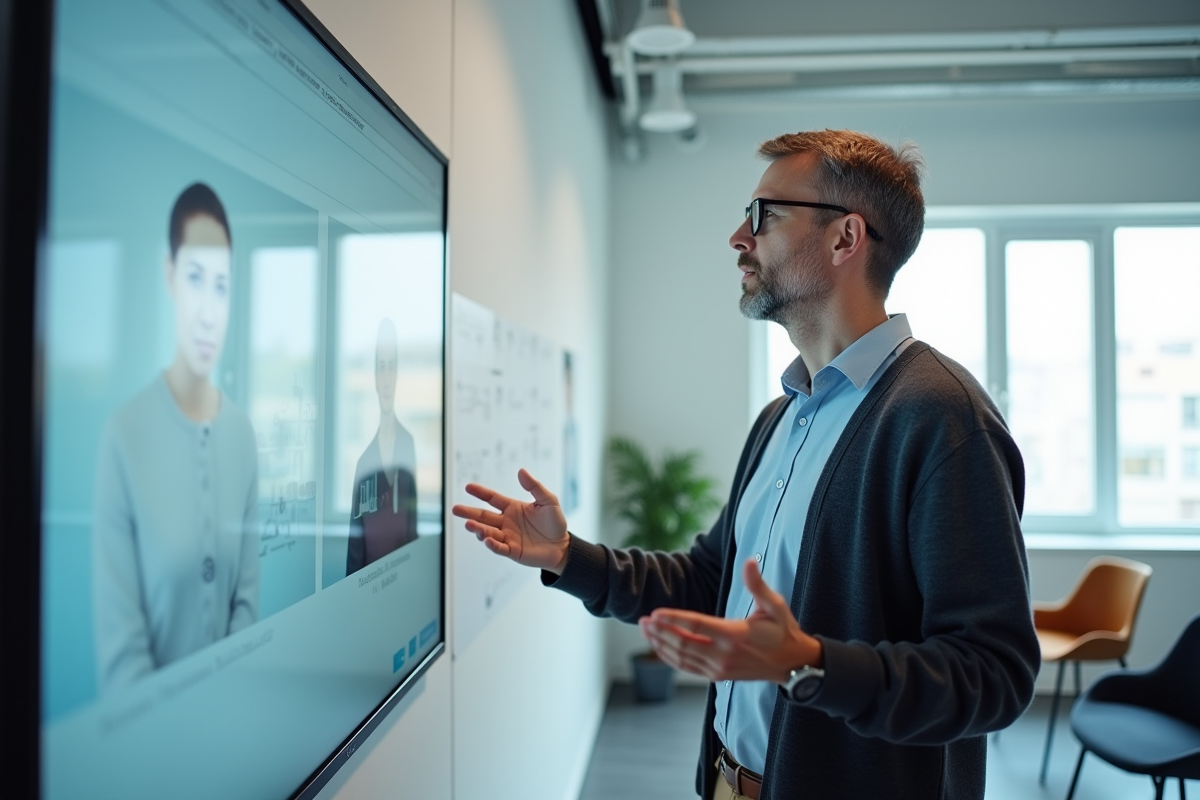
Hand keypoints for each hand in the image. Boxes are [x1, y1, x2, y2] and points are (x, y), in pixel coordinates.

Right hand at [451, 469, 570, 573]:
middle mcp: (506, 522)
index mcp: (512, 508)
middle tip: (455, 509)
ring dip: (478, 529)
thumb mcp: (548, 501)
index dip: (480, 493)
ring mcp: (508, 537)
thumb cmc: (555, 523)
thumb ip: (534, 486)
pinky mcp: (512, 551)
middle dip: (469, 513)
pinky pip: (499, 547)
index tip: (468, 487)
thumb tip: (521, 471)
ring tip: (469, 524)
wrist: (563, 547)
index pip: (492, 498)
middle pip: (484, 516)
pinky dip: (492, 544)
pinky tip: (486, 539)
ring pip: (488, 532)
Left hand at [639, 558, 822, 682]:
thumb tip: (749, 561)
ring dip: (661, 645)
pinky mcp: (718, 676)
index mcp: (735, 635)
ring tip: (645, 632)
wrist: (792, 664)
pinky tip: (659, 648)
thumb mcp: (774, 605)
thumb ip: (757, 584)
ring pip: (682, 658)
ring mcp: (720, 668)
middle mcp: (724, 655)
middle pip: (683, 644)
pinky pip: (688, 668)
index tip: (655, 613)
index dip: (673, 619)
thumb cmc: (782, 631)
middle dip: (660, 632)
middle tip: (642, 621)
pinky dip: (670, 658)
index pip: (696, 626)